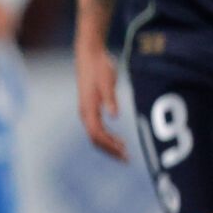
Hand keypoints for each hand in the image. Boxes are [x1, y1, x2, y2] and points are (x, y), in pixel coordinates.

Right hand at [74, 40, 127, 161]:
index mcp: (88, 108)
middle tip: (127, 158)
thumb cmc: (100, 67)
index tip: (124, 152)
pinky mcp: (90, 108)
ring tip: (124, 151)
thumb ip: (110, 98)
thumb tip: (114, 115)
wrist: (90, 54)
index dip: (109, 145)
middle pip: (95, 139)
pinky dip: (107, 137)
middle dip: (110, 150)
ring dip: (109, 145)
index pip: (97, 134)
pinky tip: (118, 139)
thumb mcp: (108, 81)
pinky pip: (97, 129)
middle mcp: (84, 112)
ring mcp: (86, 111)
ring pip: (95, 135)